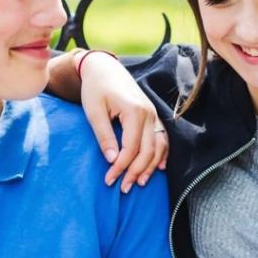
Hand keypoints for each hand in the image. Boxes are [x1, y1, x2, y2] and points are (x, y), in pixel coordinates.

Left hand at [77, 51, 168, 192]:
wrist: (104, 69)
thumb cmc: (96, 89)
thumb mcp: (94, 112)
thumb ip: (104, 136)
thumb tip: (113, 160)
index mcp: (134, 111)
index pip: (131, 148)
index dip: (121, 167)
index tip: (109, 180)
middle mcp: (149, 114)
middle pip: (147, 151)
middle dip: (135, 172)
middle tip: (123, 189)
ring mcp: (153, 115)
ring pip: (158, 147)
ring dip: (149, 167)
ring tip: (139, 183)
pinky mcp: (152, 116)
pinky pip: (163, 139)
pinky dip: (162, 155)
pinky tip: (157, 168)